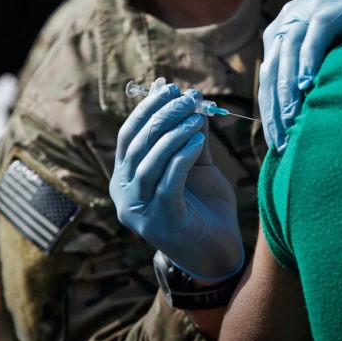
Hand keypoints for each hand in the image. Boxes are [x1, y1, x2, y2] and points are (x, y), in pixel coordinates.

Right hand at [110, 83, 243, 280]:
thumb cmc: (204, 208)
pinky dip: (182, 157)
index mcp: (126, 177)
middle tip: (188, 97)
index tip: (170, 87)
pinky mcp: (159, 221)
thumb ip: (189, 137)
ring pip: (149, 161)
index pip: (129, 134)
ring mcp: (138, 210)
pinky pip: (168, 181)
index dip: (147, 108)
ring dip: (173, 132)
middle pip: (137, 143)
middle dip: (163, 115)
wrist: (217, 253)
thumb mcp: (196, 165)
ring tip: (195, 114)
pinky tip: (197, 140)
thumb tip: (189, 100)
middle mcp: (123, 193)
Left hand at [258, 0, 341, 151]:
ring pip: (289, 54)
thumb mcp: (328, 55)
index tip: (276, 143)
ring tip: (291, 120)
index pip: (269, 80)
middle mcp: (287, 23)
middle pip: (273, 70)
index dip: (270, 111)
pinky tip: (307, 83)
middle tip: (283, 140)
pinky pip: (315, 36)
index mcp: (281, 36)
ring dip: (289, 89)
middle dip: (276, 108)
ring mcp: (307, 13)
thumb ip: (312, 77)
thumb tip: (303, 122)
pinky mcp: (330, 9)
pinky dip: (309, 59)